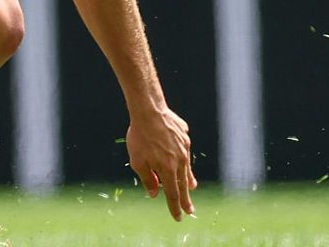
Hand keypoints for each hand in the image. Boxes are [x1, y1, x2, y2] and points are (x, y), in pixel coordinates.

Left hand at [127, 105, 195, 219]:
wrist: (150, 111)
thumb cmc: (140, 137)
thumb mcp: (137, 161)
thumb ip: (147, 178)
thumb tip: (154, 193)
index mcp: (168, 170)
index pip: (173, 194)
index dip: (175, 207)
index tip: (178, 218)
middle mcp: (180, 161)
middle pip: (183, 185)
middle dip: (186, 200)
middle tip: (190, 210)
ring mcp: (185, 149)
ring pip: (187, 168)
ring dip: (187, 179)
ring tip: (190, 187)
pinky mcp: (185, 137)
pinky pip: (184, 150)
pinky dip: (181, 156)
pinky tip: (178, 156)